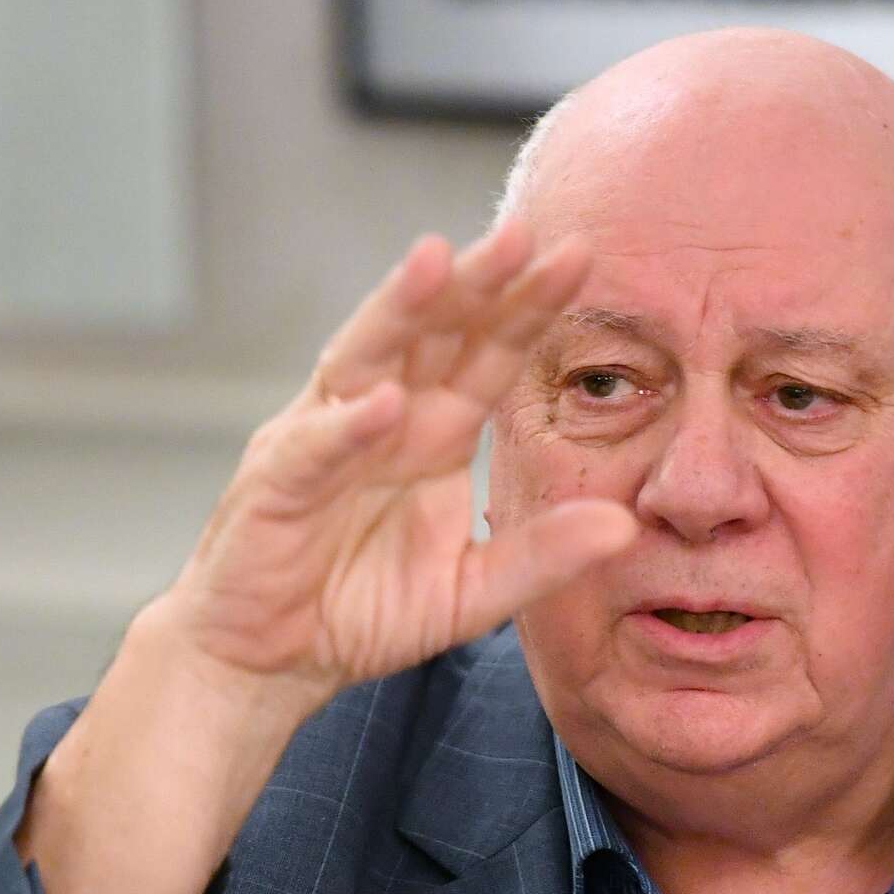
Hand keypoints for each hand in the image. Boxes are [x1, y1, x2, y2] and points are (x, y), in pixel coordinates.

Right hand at [160, 224, 638, 712]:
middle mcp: (380, 417)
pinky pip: (314, 451)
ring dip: (400, 311)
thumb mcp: (473, 591)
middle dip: (476, 283)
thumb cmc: (364, 609)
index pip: (489, 354)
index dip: (530, 307)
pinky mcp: (273, 490)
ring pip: (366, 360)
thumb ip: (542, 556)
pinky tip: (382, 403)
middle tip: (522, 232)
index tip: (579, 258)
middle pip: (433, 334)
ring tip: (439, 262)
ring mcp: (320, 442)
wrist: (270, 661)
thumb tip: (623, 527)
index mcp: (435, 431)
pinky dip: (345, 428)